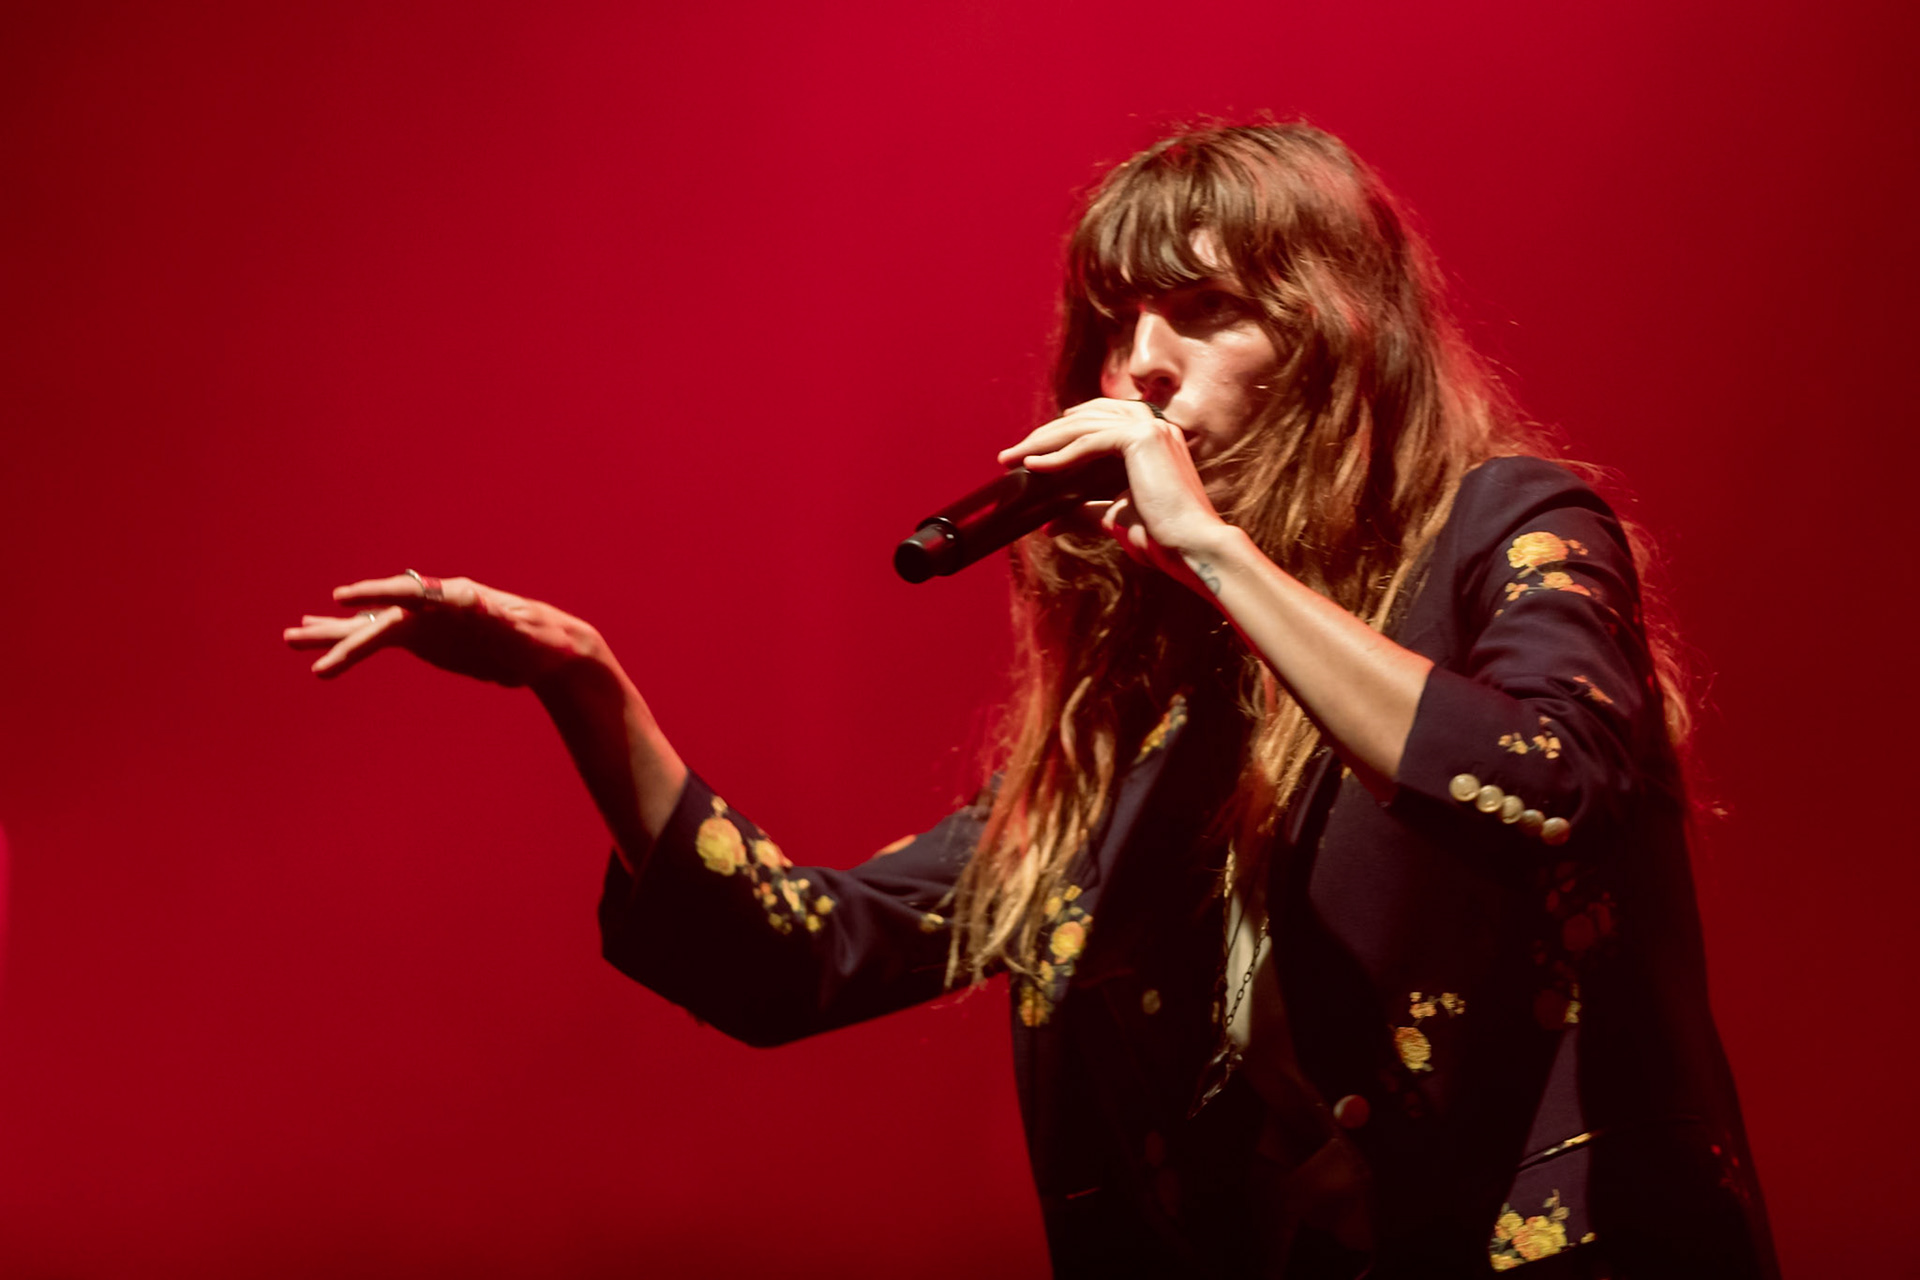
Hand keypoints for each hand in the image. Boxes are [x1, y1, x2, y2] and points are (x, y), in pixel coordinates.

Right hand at [283, 572, 604, 687]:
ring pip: (371, 628)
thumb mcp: (527, 632)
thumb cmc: (543, 640)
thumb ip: (503, 620)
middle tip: (298, 638)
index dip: (376, 593)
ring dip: (332, 635)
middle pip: (381, 615)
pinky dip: (350, 646)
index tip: (343, 598)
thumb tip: (478, 603)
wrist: (549, 652)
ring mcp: (424, 623)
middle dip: (342, 630)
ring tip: (290, 637)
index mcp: (458, 597)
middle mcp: (434, 606)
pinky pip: (378, 642)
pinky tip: (321, 652)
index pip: (410, 591)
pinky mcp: (422, 640)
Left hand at [996, 398, 1230, 591]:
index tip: (1029, 450)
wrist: (1191, 549)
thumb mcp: (1113, 518)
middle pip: (1085, 418)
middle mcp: (1153, 424)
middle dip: (1043, 436)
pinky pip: (1089, 442)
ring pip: (1082, 426)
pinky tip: (1034, 466)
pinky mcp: (1142, 439)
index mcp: (1152, 436)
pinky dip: (1059, 455)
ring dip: (1043, 442)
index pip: (1097, 420)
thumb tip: (1049, 523)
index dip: (1061, 431)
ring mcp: (1150, 427)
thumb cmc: (1161, 537)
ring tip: (1013, 459)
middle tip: (1010, 456)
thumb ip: (1083, 511)